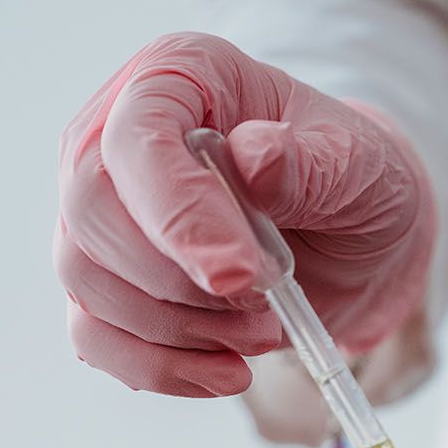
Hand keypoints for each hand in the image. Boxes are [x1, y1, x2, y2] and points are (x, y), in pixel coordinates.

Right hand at [54, 32, 435, 396]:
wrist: (353, 238)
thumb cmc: (352, 182)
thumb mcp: (361, 165)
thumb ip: (312, 163)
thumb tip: (253, 157)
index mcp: (179, 76)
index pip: (134, 138)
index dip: (178, 214)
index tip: (241, 274)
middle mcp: (118, 134)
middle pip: (90, 210)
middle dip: (178, 280)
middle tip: (265, 301)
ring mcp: (102, 211)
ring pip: (85, 278)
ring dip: (178, 329)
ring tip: (263, 331)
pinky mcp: (107, 279)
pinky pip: (92, 334)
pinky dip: (158, 367)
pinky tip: (225, 371)